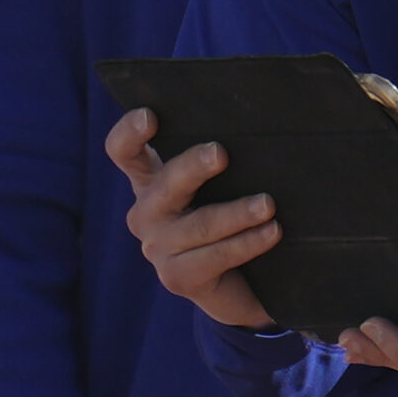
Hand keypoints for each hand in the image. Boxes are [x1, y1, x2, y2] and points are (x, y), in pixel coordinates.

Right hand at [106, 109, 281, 328]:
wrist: (245, 281)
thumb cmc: (237, 216)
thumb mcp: (227, 182)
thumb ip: (230, 156)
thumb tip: (265, 127)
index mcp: (152, 181)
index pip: (125, 152)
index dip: (129, 132)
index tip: (150, 116)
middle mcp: (147, 213)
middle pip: (166, 183)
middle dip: (193, 166)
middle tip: (222, 153)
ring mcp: (159, 248)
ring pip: (199, 224)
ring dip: (237, 213)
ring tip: (268, 204)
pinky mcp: (178, 278)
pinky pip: (215, 257)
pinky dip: (247, 243)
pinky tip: (272, 232)